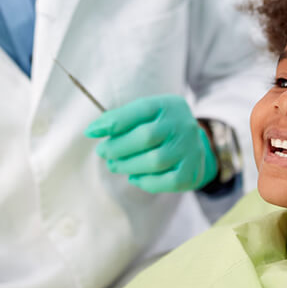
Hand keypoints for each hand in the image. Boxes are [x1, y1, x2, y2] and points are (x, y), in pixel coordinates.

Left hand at [85, 95, 217, 193]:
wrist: (195, 144)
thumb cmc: (160, 127)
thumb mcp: (146, 115)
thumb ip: (122, 119)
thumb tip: (93, 130)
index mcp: (168, 105)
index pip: (139, 110)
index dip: (113, 122)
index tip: (91, 131)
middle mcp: (182, 125)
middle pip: (145, 137)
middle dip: (118, 147)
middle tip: (103, 152)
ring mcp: (190, 149)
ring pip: (155, 161)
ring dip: (128, 165)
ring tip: (114, 165)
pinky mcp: (192, 172)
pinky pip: (167, 181)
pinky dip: (146, 182)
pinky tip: (134, 177)